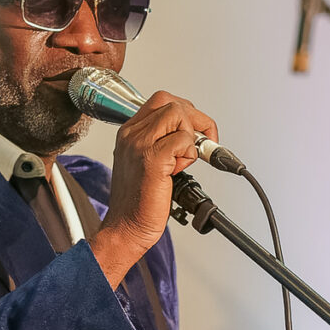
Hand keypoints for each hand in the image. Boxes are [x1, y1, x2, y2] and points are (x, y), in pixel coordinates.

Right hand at [88, 89, 220, 287]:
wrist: (125, 228)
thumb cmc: (137, 201)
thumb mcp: (145, 163)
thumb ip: (161, 143)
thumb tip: (191, 133)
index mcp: (129, 132)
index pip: (162, 101)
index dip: (186, 112)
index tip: (196, 134)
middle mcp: (132, 134)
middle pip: (172, 103)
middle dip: (196, 120)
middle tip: (203, 144)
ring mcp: (139, 144)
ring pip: (179, 115)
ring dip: (191, 138)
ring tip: (183, 161)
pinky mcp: (151, 159)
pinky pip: (183, 140)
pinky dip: (189, 155)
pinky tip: (177, 171)